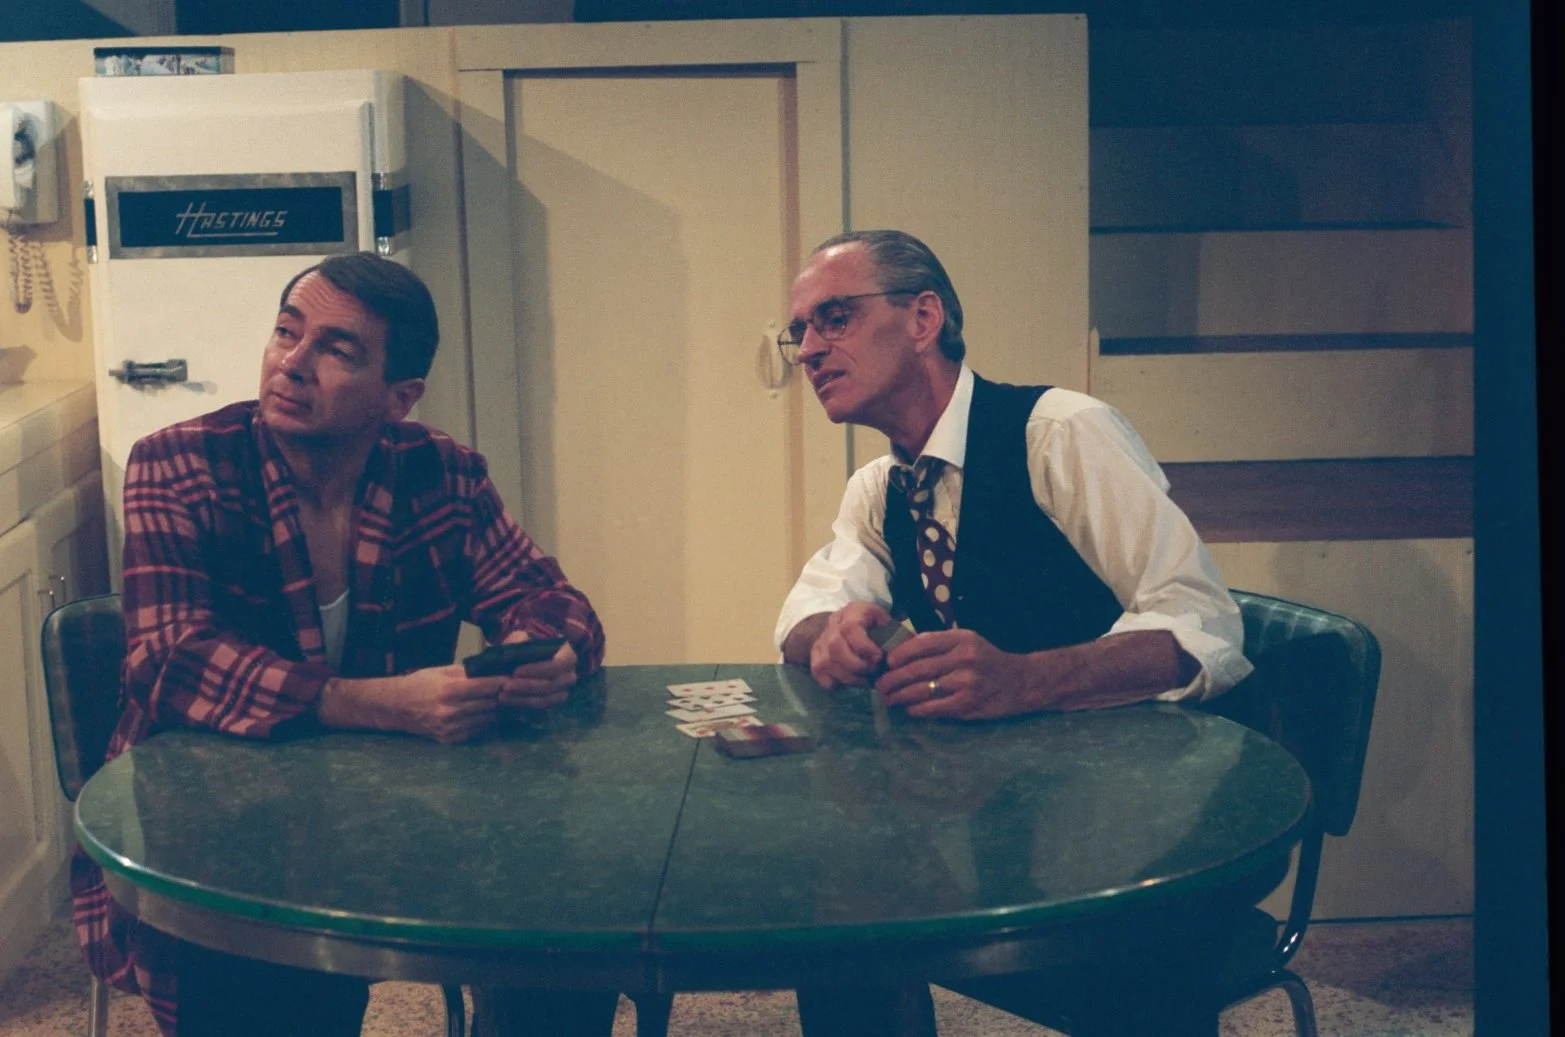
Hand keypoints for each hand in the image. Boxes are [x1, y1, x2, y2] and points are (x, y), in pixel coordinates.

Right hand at [390, 664, 504, 743]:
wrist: (397, 708)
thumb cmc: (420, 684)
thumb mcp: (441, 671)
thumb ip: (467, 672)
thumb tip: (491, 668)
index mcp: (449, 690)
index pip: (485, 687)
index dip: (501, 681)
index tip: (511, 677)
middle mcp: (451, 711)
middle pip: (489, 704)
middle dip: (501, 695)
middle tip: (512, 689)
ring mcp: (451, 728)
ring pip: (487, 719)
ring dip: (496, 710)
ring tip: (503, 700)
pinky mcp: (450, 739)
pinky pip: (477, 730)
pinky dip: (485, 721)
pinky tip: (487, 713)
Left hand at [497, 635, 577, 710]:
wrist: (530, 661)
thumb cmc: (527, 647)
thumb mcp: (523, 638)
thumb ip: (520, 641)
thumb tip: (514, 649)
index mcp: (568, 658)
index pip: (557, 665)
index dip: (537, 669)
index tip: (516, 671)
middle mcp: (569, 677)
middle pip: (549, 686)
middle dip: (525, 687)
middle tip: (505, 686)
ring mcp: (562, 694)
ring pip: (543, 701)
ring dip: (521, 700)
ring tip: (502, 697)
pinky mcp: (552, 706)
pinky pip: (538, 712)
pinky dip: (522, 709)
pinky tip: (507, 706)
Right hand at [809, 601, 893, 689]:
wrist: (846, 624)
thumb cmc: (873, 626)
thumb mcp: (886, 623)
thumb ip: (895, 636)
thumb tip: (906, 654)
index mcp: (853, 611)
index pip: (850, 628)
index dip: (864, 647)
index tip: (878, 658)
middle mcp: (833, 624)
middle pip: (835, 647)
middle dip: (856, 665)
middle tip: (872, 672)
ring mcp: (821, 641)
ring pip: (826, 663)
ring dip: (849, 678)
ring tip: (866, 681)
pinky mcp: (815, 657)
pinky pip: (819, 674)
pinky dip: (834, 683)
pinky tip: (849, 682)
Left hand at [876, 628, 1032, 719]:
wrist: (1020, 682)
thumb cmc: (986, 660)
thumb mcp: (967, 641)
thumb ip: (938, 643)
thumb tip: (901, 649)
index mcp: (961, 639)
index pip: (922, 644)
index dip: (899, 654)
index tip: (886, 662)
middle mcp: (964, 658)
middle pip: (917, 669)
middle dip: (893, 679)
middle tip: (879, 685)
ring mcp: (967, 682)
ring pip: (922, 690)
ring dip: (900, 696)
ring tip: (888, 698)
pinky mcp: (968, 704)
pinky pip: (934, 707)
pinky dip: (917, 709)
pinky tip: (909, 708)